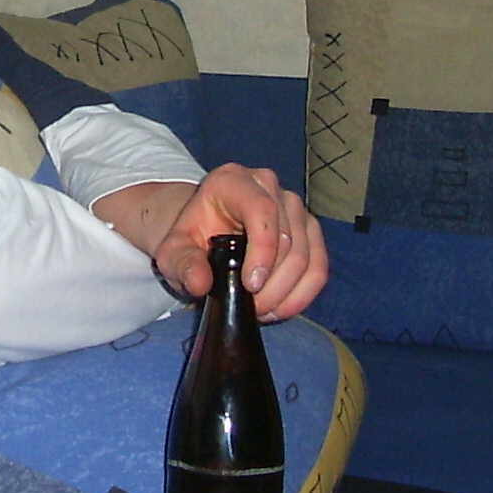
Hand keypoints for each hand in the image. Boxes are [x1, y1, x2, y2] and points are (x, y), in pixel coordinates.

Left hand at [94, 164, 326, 320]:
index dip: (262, 251)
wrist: (205, 234)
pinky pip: (319, 266)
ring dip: (287, 292)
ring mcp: (293, 206)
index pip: (261, 210)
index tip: (250, 286)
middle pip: (288, 238)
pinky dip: (303, 293)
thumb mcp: (173, 252)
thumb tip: (200, 283)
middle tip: (251, 308)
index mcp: (232, 181)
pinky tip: (282, 307)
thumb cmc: (191, 239)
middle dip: (272, 283)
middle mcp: (267, 186)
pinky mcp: (309, 228)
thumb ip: (181, 264)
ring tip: (262, 310)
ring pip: (307, 256)